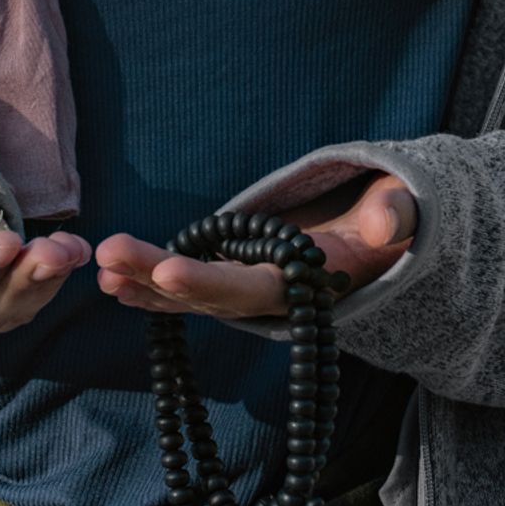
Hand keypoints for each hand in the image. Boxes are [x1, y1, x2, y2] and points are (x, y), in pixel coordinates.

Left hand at [94, 170, 416, 320]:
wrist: (387, 244)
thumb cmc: (395, 219)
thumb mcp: (404, 211)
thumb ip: (396, 215)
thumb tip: (385, 223)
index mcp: (309, 280)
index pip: (254, 288)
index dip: (212, 282)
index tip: (169, 270)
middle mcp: (275, 294)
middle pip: (211, 294)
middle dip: (159, 279)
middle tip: (109, 258)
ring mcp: (254, 286)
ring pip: (193, 293)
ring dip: (145, 283)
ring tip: (100, 270)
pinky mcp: (240, 274)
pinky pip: (192, 283)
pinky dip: (153, 283)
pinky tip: (113, 280)